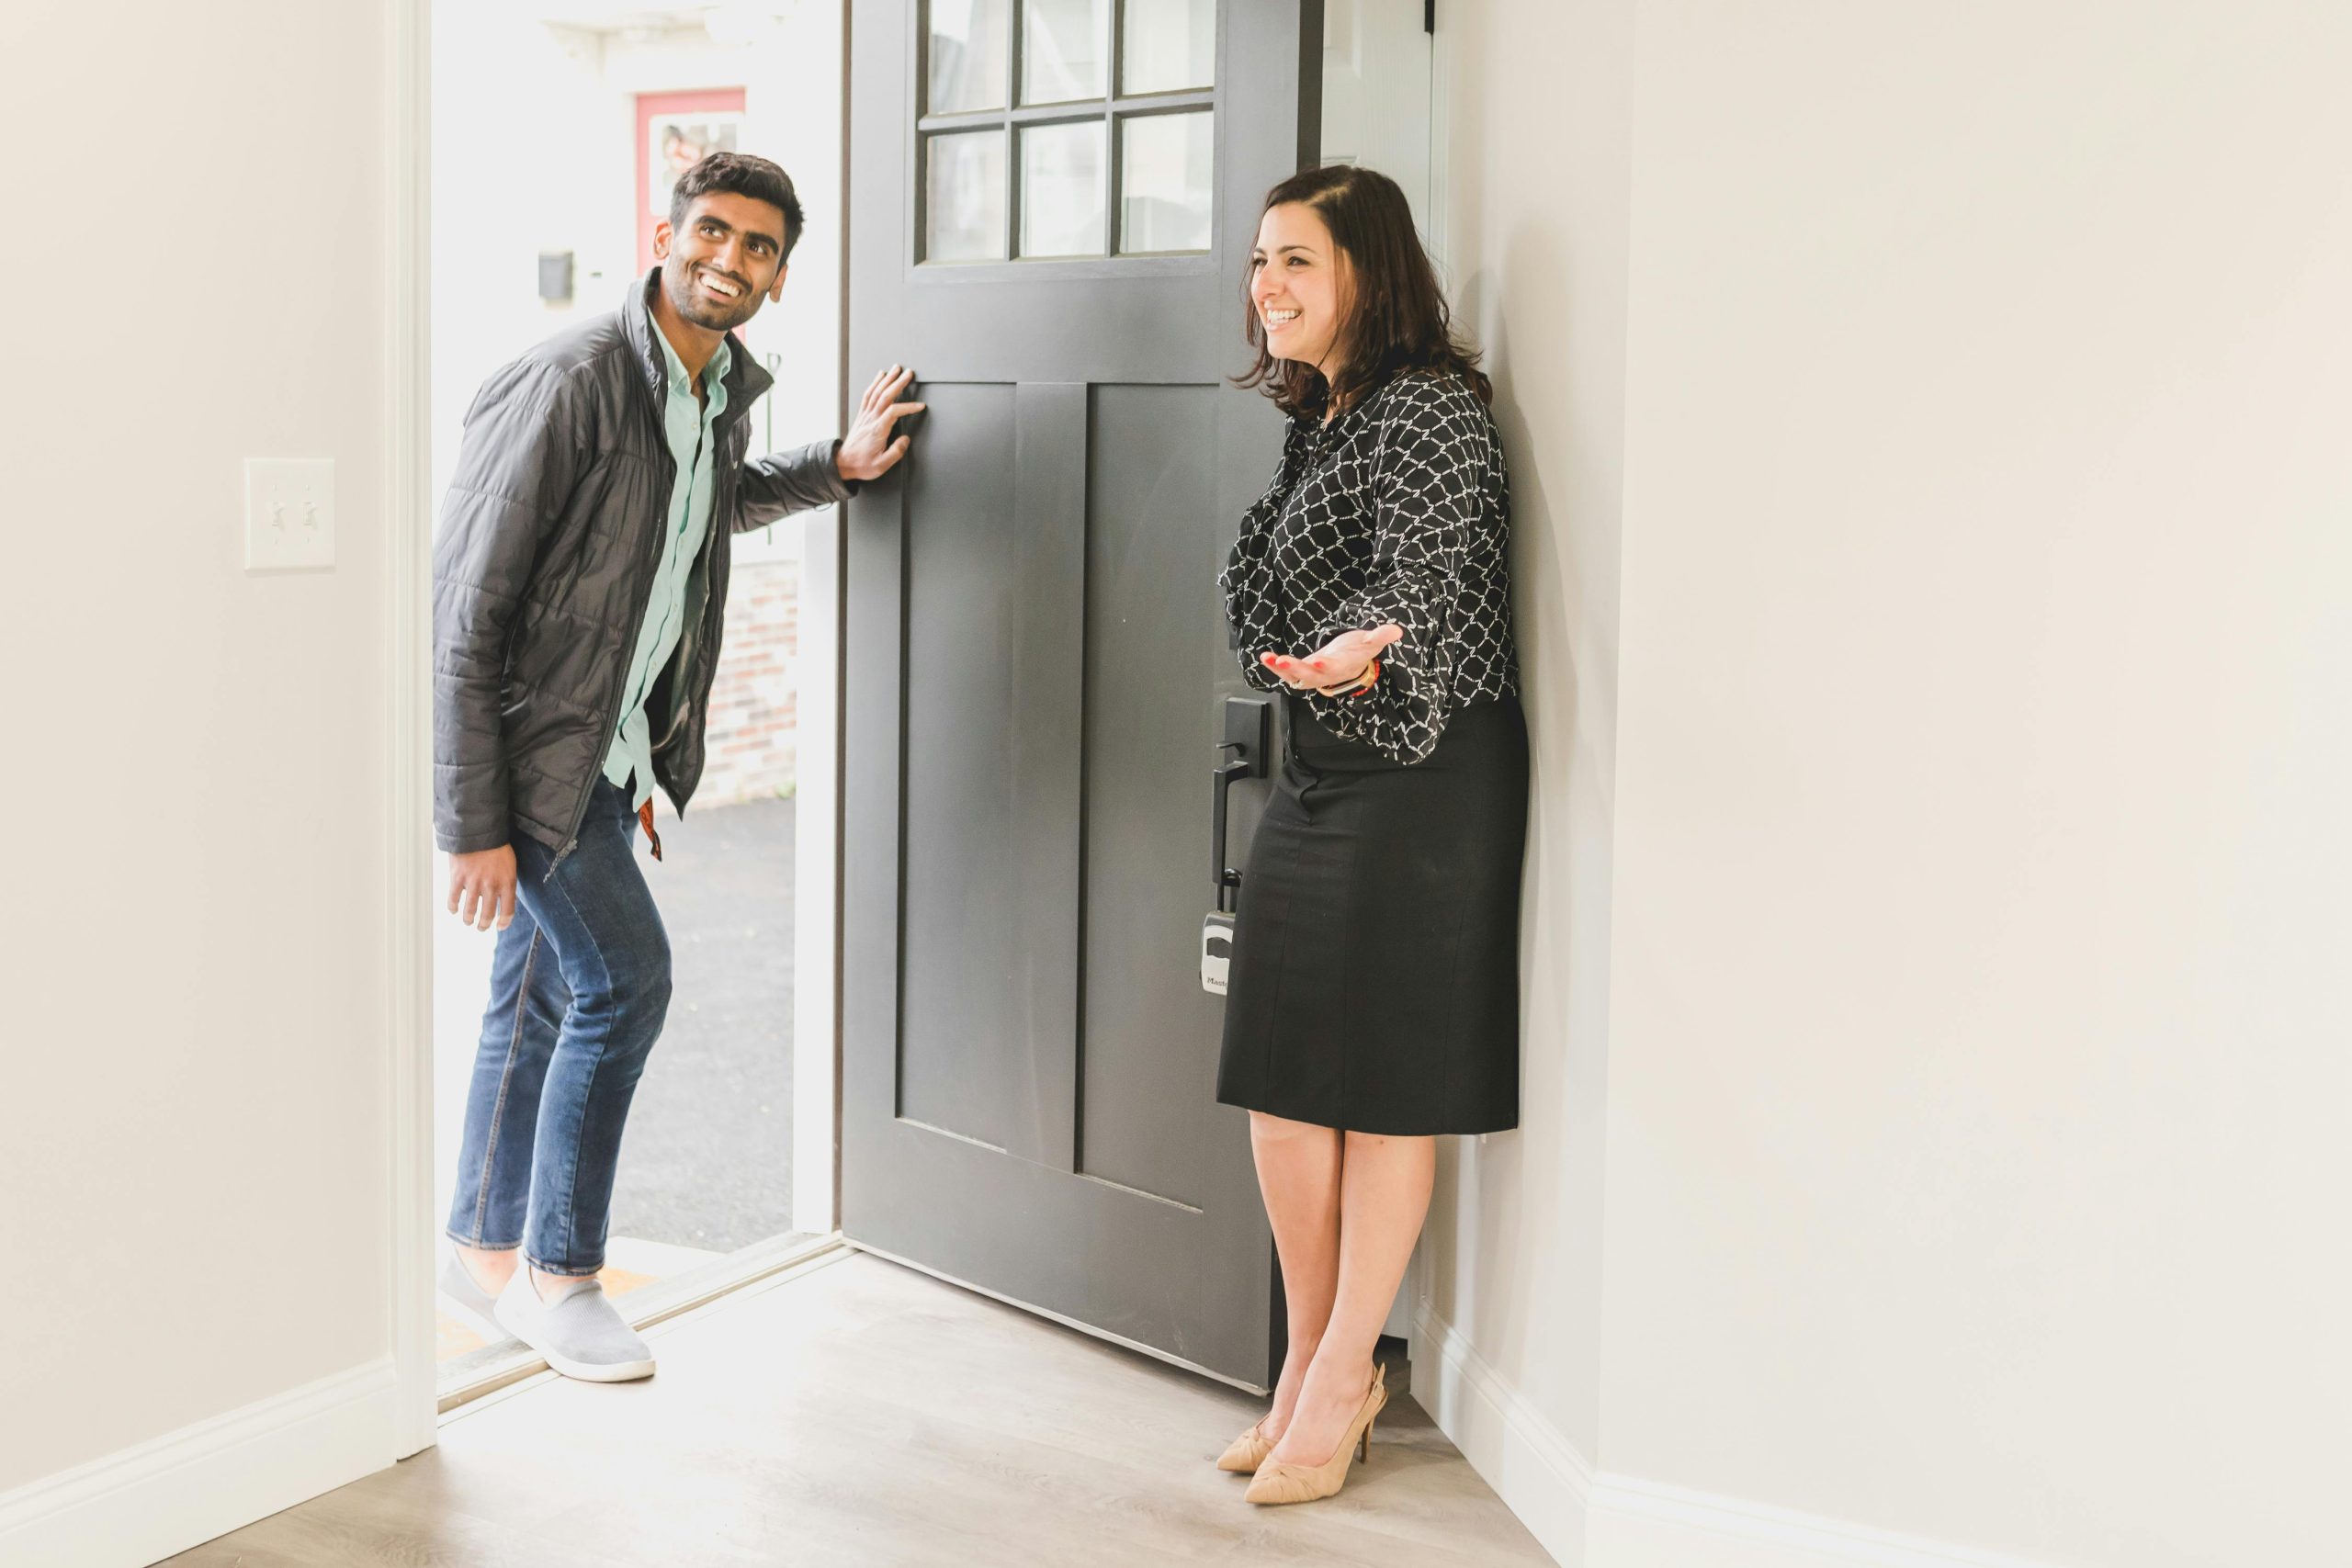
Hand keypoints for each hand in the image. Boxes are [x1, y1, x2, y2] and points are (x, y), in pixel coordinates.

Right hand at [447, 845, 517, 931]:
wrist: (478, 831)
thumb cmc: (497, 847)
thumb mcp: (510, 865)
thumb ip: (507, 883)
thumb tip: (505, 900)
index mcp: (507, 882)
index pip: (508, 911)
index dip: (504, 923)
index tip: (500, 927)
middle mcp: (491, 886)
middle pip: (487, 914)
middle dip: (484, 925)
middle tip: (482, 928)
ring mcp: (473, 883)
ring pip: (470, 910)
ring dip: (468, 919)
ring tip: (468, 922)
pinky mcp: (457, 878)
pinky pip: (453, 899)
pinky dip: (453, 907)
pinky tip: (454, 910)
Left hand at [836, 364, 925, 481]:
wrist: (844, 463)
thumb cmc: (862, 464)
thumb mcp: (882, 465)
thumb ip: (896, 452)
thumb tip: (905, 439)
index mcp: (878, 430)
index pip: (894, 412)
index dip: (908, 407)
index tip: (920, 406)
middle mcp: (871, 419)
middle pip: (886, 396)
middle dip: (898, 383)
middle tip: (909, 374)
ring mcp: (866, 415)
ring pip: (877, 392)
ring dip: (888, 379)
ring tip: (897, 369)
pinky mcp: (862, 415)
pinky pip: (868, 395)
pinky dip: (875, 383)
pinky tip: (880, 376)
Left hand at [1259, 624, 1403, 693]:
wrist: (1348, 664)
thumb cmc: (1358, 651)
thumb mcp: (1370, 642)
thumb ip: (1380, 636)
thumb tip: (1397, 630)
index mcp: (1343, 666)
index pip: (1335, 668)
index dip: (1327, 666)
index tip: (1319, 661)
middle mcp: (1326, 674)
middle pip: (1311, 675)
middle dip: (1297, 668)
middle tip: (1284, 660)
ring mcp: (1312, 674)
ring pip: (1295, 676)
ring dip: (1281, 668)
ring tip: (1270, 658)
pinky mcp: (1301, 671)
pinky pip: (1286, 672)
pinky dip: (1275, 665)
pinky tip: (1266, 656)